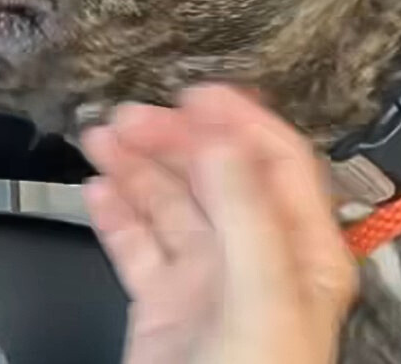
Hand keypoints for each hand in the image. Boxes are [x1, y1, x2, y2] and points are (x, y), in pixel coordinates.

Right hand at [80, 84, 358, 363]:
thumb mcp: (262, 300)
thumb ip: (246, 217)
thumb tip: (225, 142)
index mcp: (304, 254)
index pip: (280, 166)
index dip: (243, 122)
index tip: (199, 91)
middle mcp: (259, 262)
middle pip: (219, 178)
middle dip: (177, 139)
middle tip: (131, 115)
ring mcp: (209, 285)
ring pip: (173, 207)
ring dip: (139, 166)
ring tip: (101, 136)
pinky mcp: (165, 309)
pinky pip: (139, 247)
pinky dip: (117, 214)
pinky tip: (96, 189)